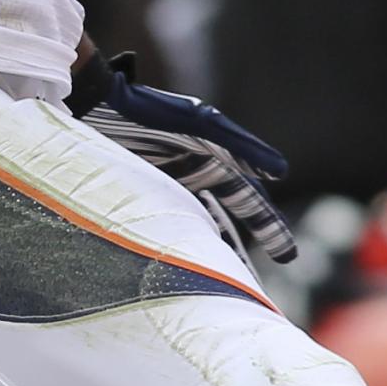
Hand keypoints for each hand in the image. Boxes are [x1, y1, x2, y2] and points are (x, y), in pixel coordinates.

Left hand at [75, 52, 297, 277]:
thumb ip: (241, 146)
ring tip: (228, 280)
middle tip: (264, 278)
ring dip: (216, 250)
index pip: (249, 199)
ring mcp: (168, 184)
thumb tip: (282, 171)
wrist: (97, 105)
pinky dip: (184, 243)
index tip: (289, 256)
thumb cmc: (150, 112)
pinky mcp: (142, 192)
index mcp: (214, 157)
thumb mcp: (201, 125)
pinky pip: (171, 224)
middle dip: (249, 244)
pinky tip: (188, 267)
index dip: (269, 225)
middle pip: (229, 216)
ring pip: (201, 224)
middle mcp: (195, 172)